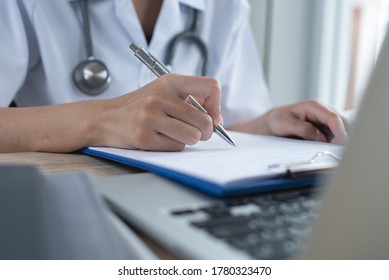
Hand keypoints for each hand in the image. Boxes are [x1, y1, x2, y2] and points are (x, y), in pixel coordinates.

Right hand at [94, 74, 222, 150]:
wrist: (106, 117)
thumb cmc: (141, 106)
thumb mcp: (164, 92)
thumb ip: (191, 100)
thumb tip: (218, 120)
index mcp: (170, 81)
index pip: (212, 87)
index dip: (216, 105)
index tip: (211, 115)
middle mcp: (160, 96)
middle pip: (205, 120)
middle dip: (206, 131)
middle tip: (197, 132)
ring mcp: (150, 117)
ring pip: (193, 136)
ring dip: (189, 139)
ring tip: (176, 134)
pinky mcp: (144, 136)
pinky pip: (177, 147)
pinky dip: (173, 146)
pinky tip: (160, 138)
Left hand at [229, 100, 349, 143]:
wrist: (273, 122)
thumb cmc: (278, 121)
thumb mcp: (285, 124)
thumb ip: (302, 129)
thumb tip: (320, 137)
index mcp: (314, 106)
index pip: (333, 118)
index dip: (340, 131)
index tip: (342, 144)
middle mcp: (322, 110)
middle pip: (342, 123)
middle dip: (344, 136)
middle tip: (340, 151)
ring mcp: (324, 118)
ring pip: (341, 129)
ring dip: (340, 140)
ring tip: (336, 152)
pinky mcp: (324, 127)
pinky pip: (335, 134)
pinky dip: (335, 141)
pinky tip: (331, 149)